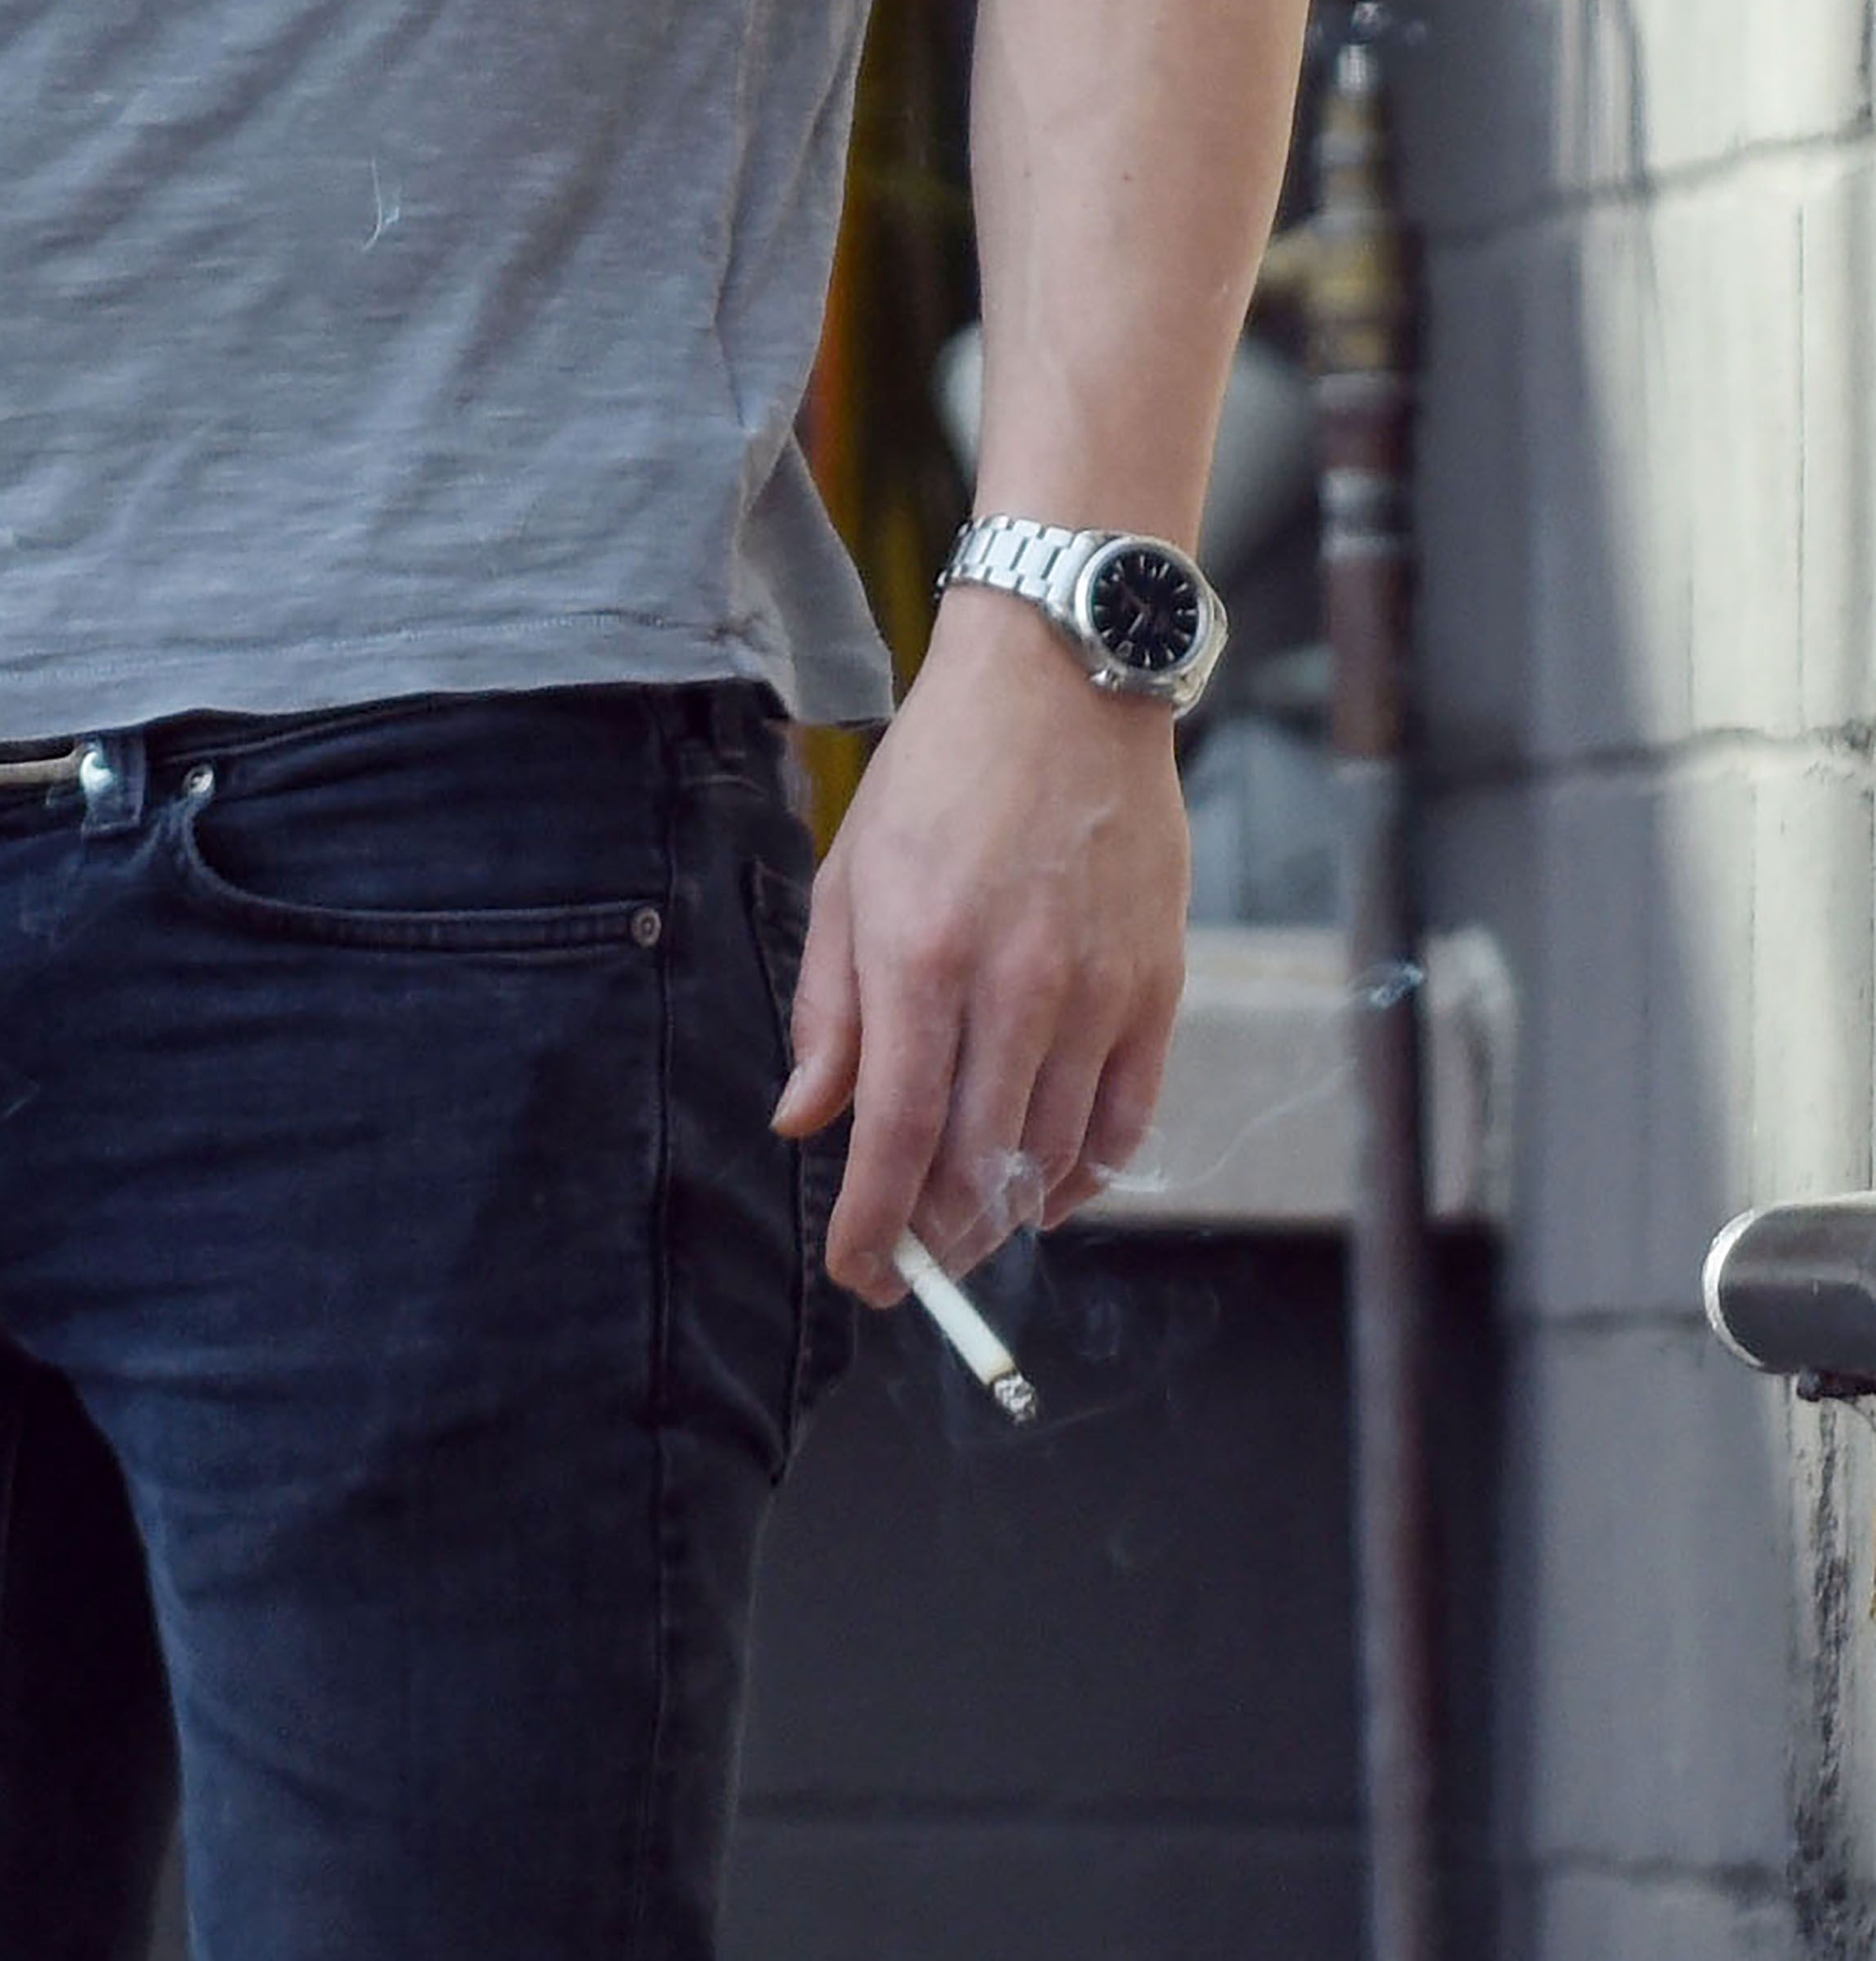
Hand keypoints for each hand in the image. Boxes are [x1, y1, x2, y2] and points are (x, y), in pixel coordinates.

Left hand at [774, 590, 1190, 1293]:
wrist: (1061, 687)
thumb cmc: (939, 776)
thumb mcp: (849, 876)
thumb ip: (829, 1010)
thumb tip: (803, 1119)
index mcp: (919, 954)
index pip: (892, 1134)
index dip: (872, 1225)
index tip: (860, 1274)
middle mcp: (1014, 984)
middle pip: (976, 1163)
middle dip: (936, 1237)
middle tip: (910, 1266)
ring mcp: (1097, 989)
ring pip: (1053, 1154)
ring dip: (1007, 1214)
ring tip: (969, 1230)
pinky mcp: (1158, 985)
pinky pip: (1128, 1119)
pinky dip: (1089, 1176)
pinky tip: (1051, 1194)